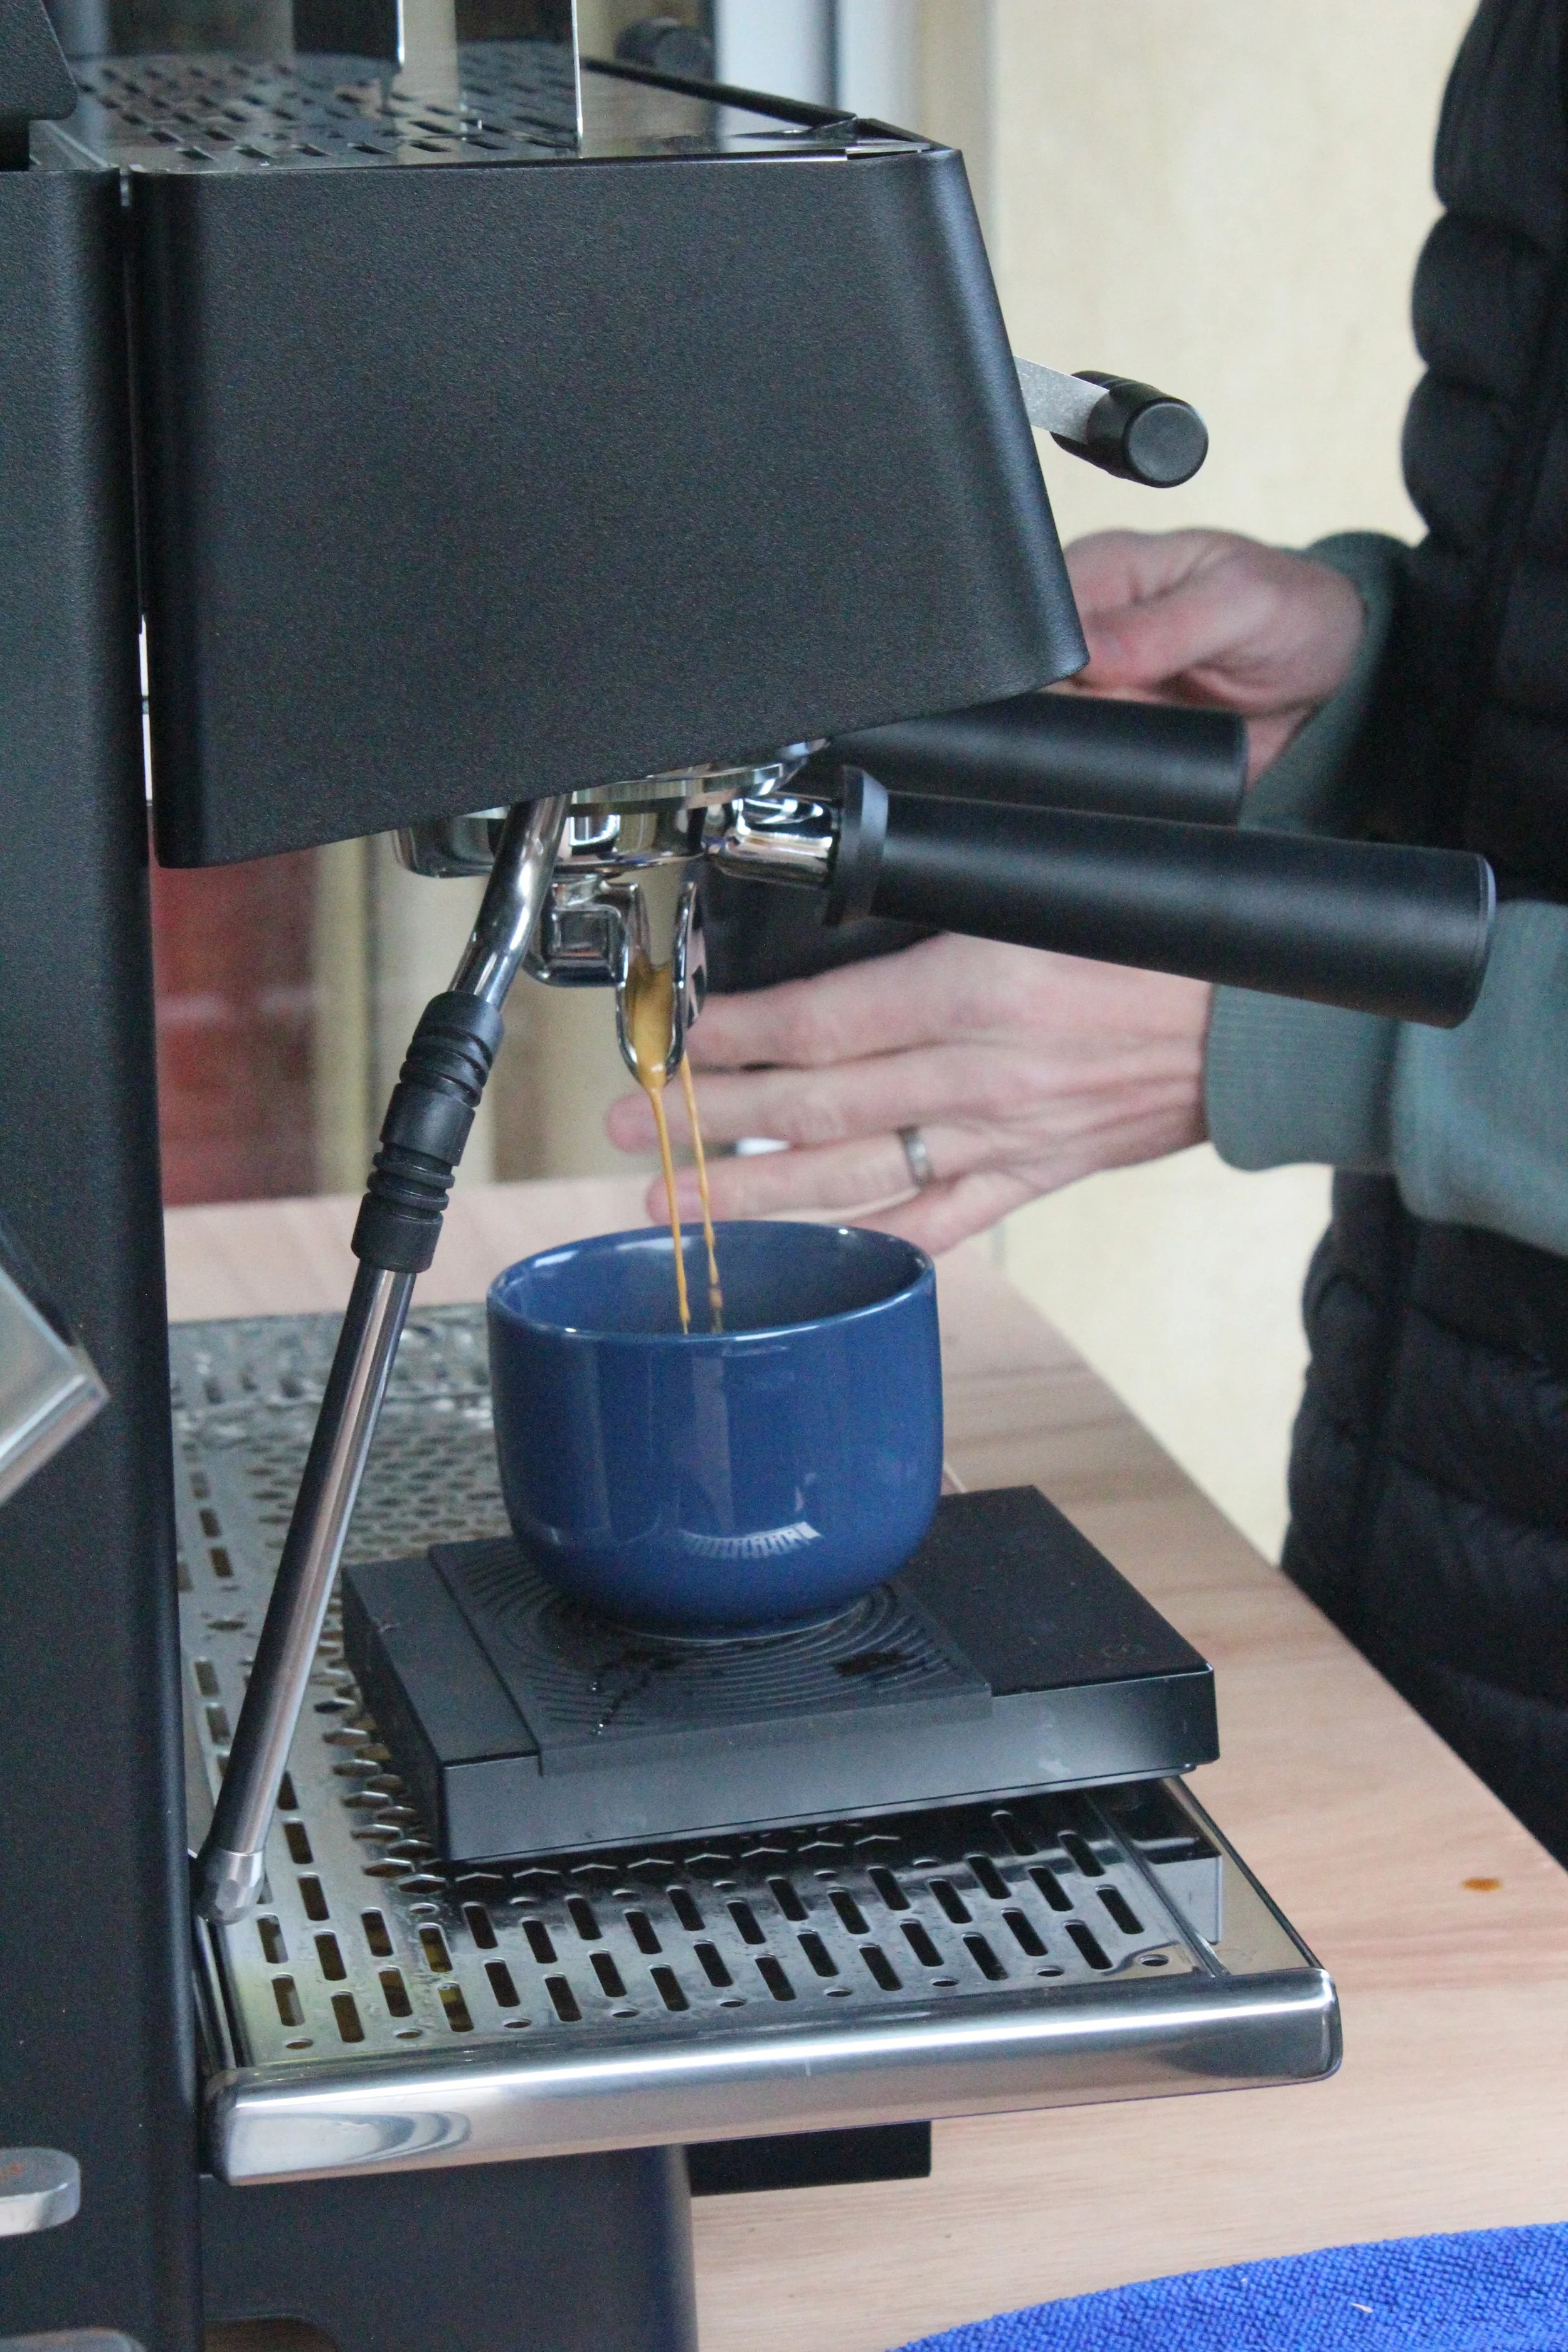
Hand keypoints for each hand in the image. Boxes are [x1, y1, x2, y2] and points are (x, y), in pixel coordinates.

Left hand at [606, 934, 1209, 1253]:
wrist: (1268, 1022)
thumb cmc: (1166, 944)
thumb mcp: (1045, 896)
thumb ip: (946, 915)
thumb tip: (845, 924)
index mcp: (979, 989)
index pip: (823, 1023)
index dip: (734, 1037)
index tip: (673, 1036)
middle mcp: (980, 1075)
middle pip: (815, 1106)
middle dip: (708, 1120)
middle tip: (632, 1127)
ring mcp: (1003, 1138)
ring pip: (853, 1176)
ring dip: (753, 1194)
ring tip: (675, 1204)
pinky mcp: (1032, 1178)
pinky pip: (936, 1223)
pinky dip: (868, 1244)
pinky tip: (805, 1259)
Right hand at [1064, 528, 1366, 777]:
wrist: (1331, 679)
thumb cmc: (1292, 612)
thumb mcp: (1242, 604)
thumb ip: (1164, 627)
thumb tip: (1090, 654)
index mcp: (1100, 573)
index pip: (1036, 619)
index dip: (1047, 658)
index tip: (1094, 683)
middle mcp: (1085, 634)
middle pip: (1031, 684)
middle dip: (1065, 710)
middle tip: (1137, 710)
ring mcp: (1095, 693)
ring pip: (1050, 732)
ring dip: (1088, 748)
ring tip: (1158, 730)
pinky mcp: (1115, 739)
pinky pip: (1086, 767)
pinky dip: (1106, 776)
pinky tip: (1145, 762)